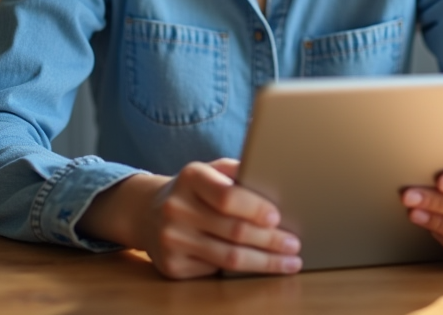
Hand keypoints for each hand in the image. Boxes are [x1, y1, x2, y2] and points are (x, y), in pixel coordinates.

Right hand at [79, 158, 301, 278]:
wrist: (148, 212)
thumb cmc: (196, 190)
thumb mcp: (212, 170)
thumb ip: (240, 173)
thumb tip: (278, 185)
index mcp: (191, 176)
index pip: (227, 196)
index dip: (255, 209)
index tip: (278, 217)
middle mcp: (176, 208)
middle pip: (234, 231)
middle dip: (270, 240)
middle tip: (294, 244)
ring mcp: (171, 239)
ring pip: (229, 257)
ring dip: (265, 262)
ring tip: (289, 262)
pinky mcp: (172, 266)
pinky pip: (216, 270)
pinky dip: (243, 271)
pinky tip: (261, 267)